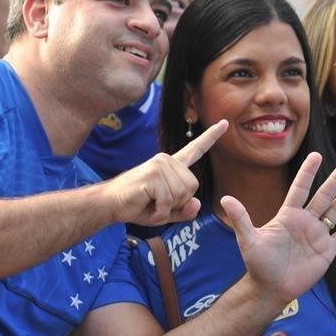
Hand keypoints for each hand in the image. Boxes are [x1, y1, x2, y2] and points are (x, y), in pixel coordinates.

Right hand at [105, 120, 228, 225]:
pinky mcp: (152, 174)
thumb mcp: (166, 211)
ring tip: (150, 203)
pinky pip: (168, 201)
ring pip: (182, 195)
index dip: (211, 137)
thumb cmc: (138, 205)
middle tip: (157, 203)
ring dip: (166, 208)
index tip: (225, 123)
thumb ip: (184, 210)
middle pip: (193, 186)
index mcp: (172, 165)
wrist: (110, 204)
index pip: (196, 149)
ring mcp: (159, 164)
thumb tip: (196, 204)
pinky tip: (147, 206)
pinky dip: (159, 212)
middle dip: (178, 203)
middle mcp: (167, 160)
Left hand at [219, 152, 335, 304]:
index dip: (308, 172)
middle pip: (323, 196)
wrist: (270, 288)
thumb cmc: (258, 264)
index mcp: (288, 215)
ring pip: (335, 212)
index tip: (316, 155)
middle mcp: (305, 221)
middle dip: (335, 180)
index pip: (300, 188)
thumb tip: (225, 199)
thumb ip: (241, 219)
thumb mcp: (249, 240)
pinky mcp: (327, 251)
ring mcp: (318, 235)